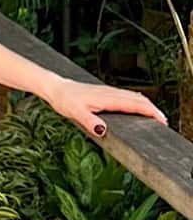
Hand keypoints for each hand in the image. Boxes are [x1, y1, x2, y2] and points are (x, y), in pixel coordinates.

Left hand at [44, 79, 166, 138]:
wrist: (56, 89)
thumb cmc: (64, 100)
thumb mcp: (74, 112)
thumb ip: (88, 121)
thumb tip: (102, 130)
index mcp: (107, 98)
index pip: (135, 104)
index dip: (150, 112)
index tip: (161, 121)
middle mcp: (111, 93)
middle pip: (139, 100)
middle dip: (153, 110)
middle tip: (163, 122)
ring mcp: (109, 92)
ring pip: (134, 97)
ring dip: (147, 105)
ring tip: (156, 117)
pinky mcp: (106, 93)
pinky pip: (127, 96)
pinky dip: (138, 102)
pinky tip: (138, 107)